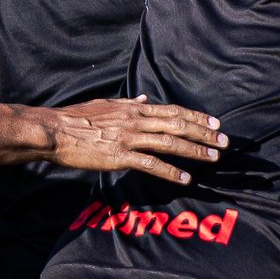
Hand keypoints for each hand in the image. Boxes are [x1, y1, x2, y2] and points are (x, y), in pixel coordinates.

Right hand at [45, 98, 225, 183]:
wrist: (55, 131)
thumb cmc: (76, 118)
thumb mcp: (106, 104)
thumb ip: (129, 103)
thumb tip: (146, 99)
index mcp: (133, 108)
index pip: (173, 111)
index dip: (196, 117)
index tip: (215, 123)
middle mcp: (135, 120)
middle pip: (177, 125)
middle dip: (203, 133)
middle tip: (224, 141)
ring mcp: (128, 138)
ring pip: (169, 143)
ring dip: (194, 151)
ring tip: (213, 158)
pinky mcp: (119, 156)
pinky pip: (150, 164)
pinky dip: (170, 171)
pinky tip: (185, 179)